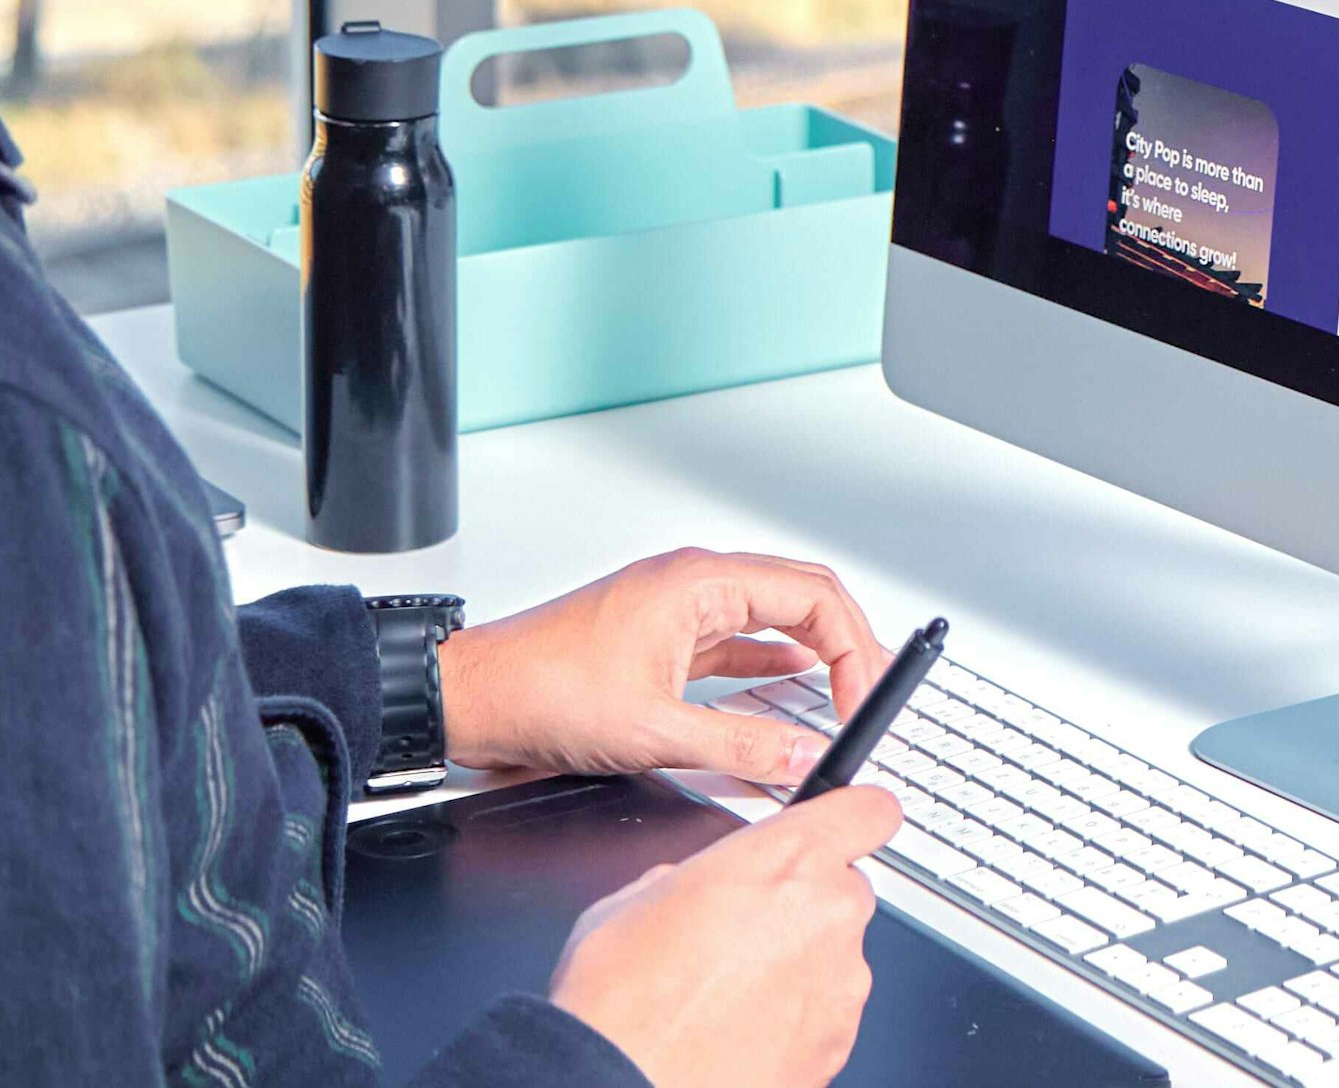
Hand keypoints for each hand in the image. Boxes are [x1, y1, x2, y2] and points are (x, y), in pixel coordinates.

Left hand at [439, 547, 888, 789]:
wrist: (470, 699)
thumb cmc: (539, 689)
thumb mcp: (653, 731)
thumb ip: (740, 745)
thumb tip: (803, 756)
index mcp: (700, 582)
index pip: (814, 597)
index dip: (853, 648)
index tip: (861, 699)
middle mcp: (693, 584)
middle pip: (802, 598)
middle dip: (846, 645)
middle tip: (869, 693)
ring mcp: (677, 611)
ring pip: (771, 619)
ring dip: (810, 654)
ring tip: (840, 694)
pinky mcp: (661, 642)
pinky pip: (736, 644)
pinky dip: (769, 668)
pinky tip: (784, 690)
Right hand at [548, 783, 898, 1087]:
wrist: (620, 1085)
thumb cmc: (621, 1000)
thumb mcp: (639, 895)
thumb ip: (700, 872)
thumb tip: (703, 882)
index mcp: (789, 859)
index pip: (870, 810)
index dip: (851, 818)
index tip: (837, 828)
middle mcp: (830, 914)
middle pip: (844, 891)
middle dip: (803, 906)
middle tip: (743, 934)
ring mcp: (842, 984)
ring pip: (835, 956)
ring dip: (797, 966)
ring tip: (727, 994)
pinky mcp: (838, 1043)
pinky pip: (826, 1014)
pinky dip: (795, 1019)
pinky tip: (741, 1031)